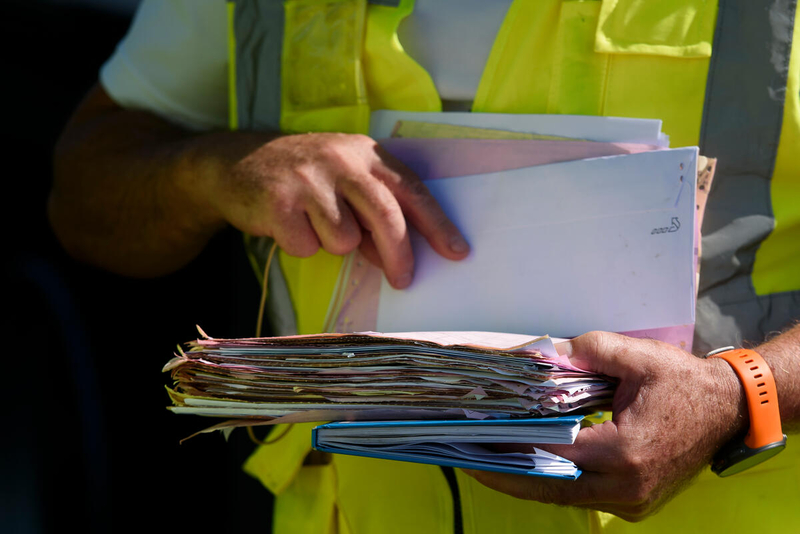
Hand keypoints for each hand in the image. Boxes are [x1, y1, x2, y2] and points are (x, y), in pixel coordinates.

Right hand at [206, 132, 469, 288]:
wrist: (234, 162)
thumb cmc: (302, 178)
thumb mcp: (342, 183)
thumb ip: (371, 214)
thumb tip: (396, 258)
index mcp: (365, 153)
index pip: (412, 190)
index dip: (438, 223)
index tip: (459, 252)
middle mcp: (341, 160)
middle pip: (386, 215)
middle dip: (399, 255)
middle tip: (404, 281)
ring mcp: (309, 178)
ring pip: (344, 238)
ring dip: (332, 244)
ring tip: (312, 224)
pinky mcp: (279, 201)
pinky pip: (306, 246)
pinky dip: (299, 246)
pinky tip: (286, 225)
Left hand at [464, 331, 746, 521]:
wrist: (727, 409)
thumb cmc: (683, 383)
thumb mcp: (636, 357)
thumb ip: (585, 352)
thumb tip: (538, 353)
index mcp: (624, 452)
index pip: (551, 452)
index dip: (509, 444)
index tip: (474, 438)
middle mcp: (625, 486)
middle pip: (549, 486)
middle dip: (505, 474)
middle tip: (466, 457)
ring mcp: (631, 500)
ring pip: (562, 496)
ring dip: (525, 479)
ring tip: (486, 459)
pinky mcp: (633, 501)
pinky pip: (580, 495)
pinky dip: (551, 481)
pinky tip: (525, 463)